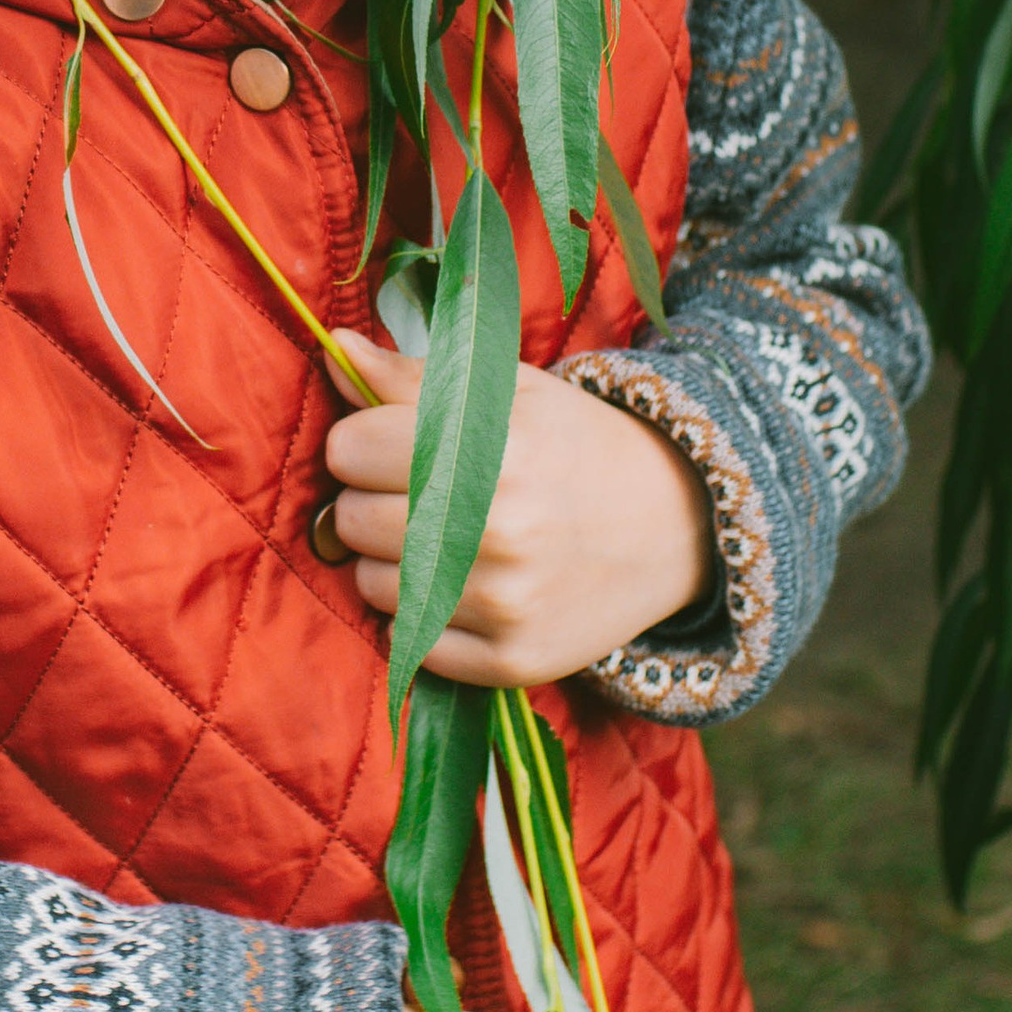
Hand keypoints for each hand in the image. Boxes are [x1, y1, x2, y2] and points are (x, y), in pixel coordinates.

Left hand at [322, 331, 715, 685]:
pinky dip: (422, 616)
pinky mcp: (513, 661)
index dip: (365, 440)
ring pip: (371, 585)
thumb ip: (411, 375)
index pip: (348, 449)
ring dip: (394, 562)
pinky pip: (408, 643)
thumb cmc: (574, 443)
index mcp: (490, 448)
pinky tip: (467, 586)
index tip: (398, 442)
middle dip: (374, 500)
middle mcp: (496, 529)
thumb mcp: (506, 389)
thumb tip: (336, 350)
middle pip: (351, 519)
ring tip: (449, 539)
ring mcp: (505, 603)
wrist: (675, 523)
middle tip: (428, 493)